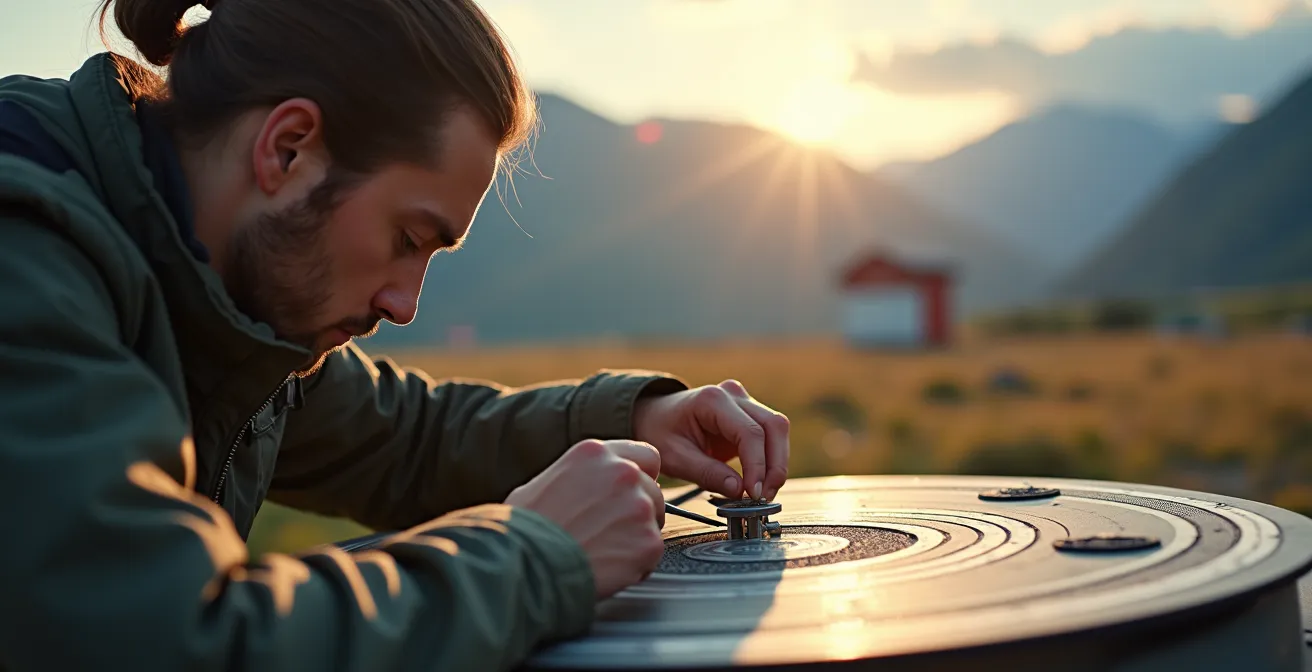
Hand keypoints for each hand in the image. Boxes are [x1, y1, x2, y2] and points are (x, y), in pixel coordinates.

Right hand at [504, 439, 664, 598]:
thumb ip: (582, 476)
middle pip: (652, 491)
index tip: (629, 494)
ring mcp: (639, 506)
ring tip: (600, 550)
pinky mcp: (648, 541)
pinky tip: (606, 566)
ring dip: (635, 537)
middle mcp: (622, 472)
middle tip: (607, 532)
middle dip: (636, 512)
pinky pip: (652, 553)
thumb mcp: (546, 481)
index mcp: (595, 453)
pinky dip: (635, 565)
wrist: (523, 565)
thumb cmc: (524, 529)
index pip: (645, 456)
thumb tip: (591, 486)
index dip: (640, 477)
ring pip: (654, 522)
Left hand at [632, 379, 788, 501]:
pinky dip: (770, 460)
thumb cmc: (660, 432)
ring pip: (777, 429)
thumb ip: (707, 473)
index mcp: (712, 400)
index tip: (754, 494)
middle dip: (775, 465)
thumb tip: (740, 492)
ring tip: (764, 493)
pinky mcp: (748, 415)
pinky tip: (760, 482)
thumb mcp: (675, 457)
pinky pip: (770, 436)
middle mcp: (733, 394)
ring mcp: (743, 402)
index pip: (749, 432)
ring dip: (777, 463)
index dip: (757, 465)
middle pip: (773, 426)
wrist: (653, 416)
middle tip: (765, 497)